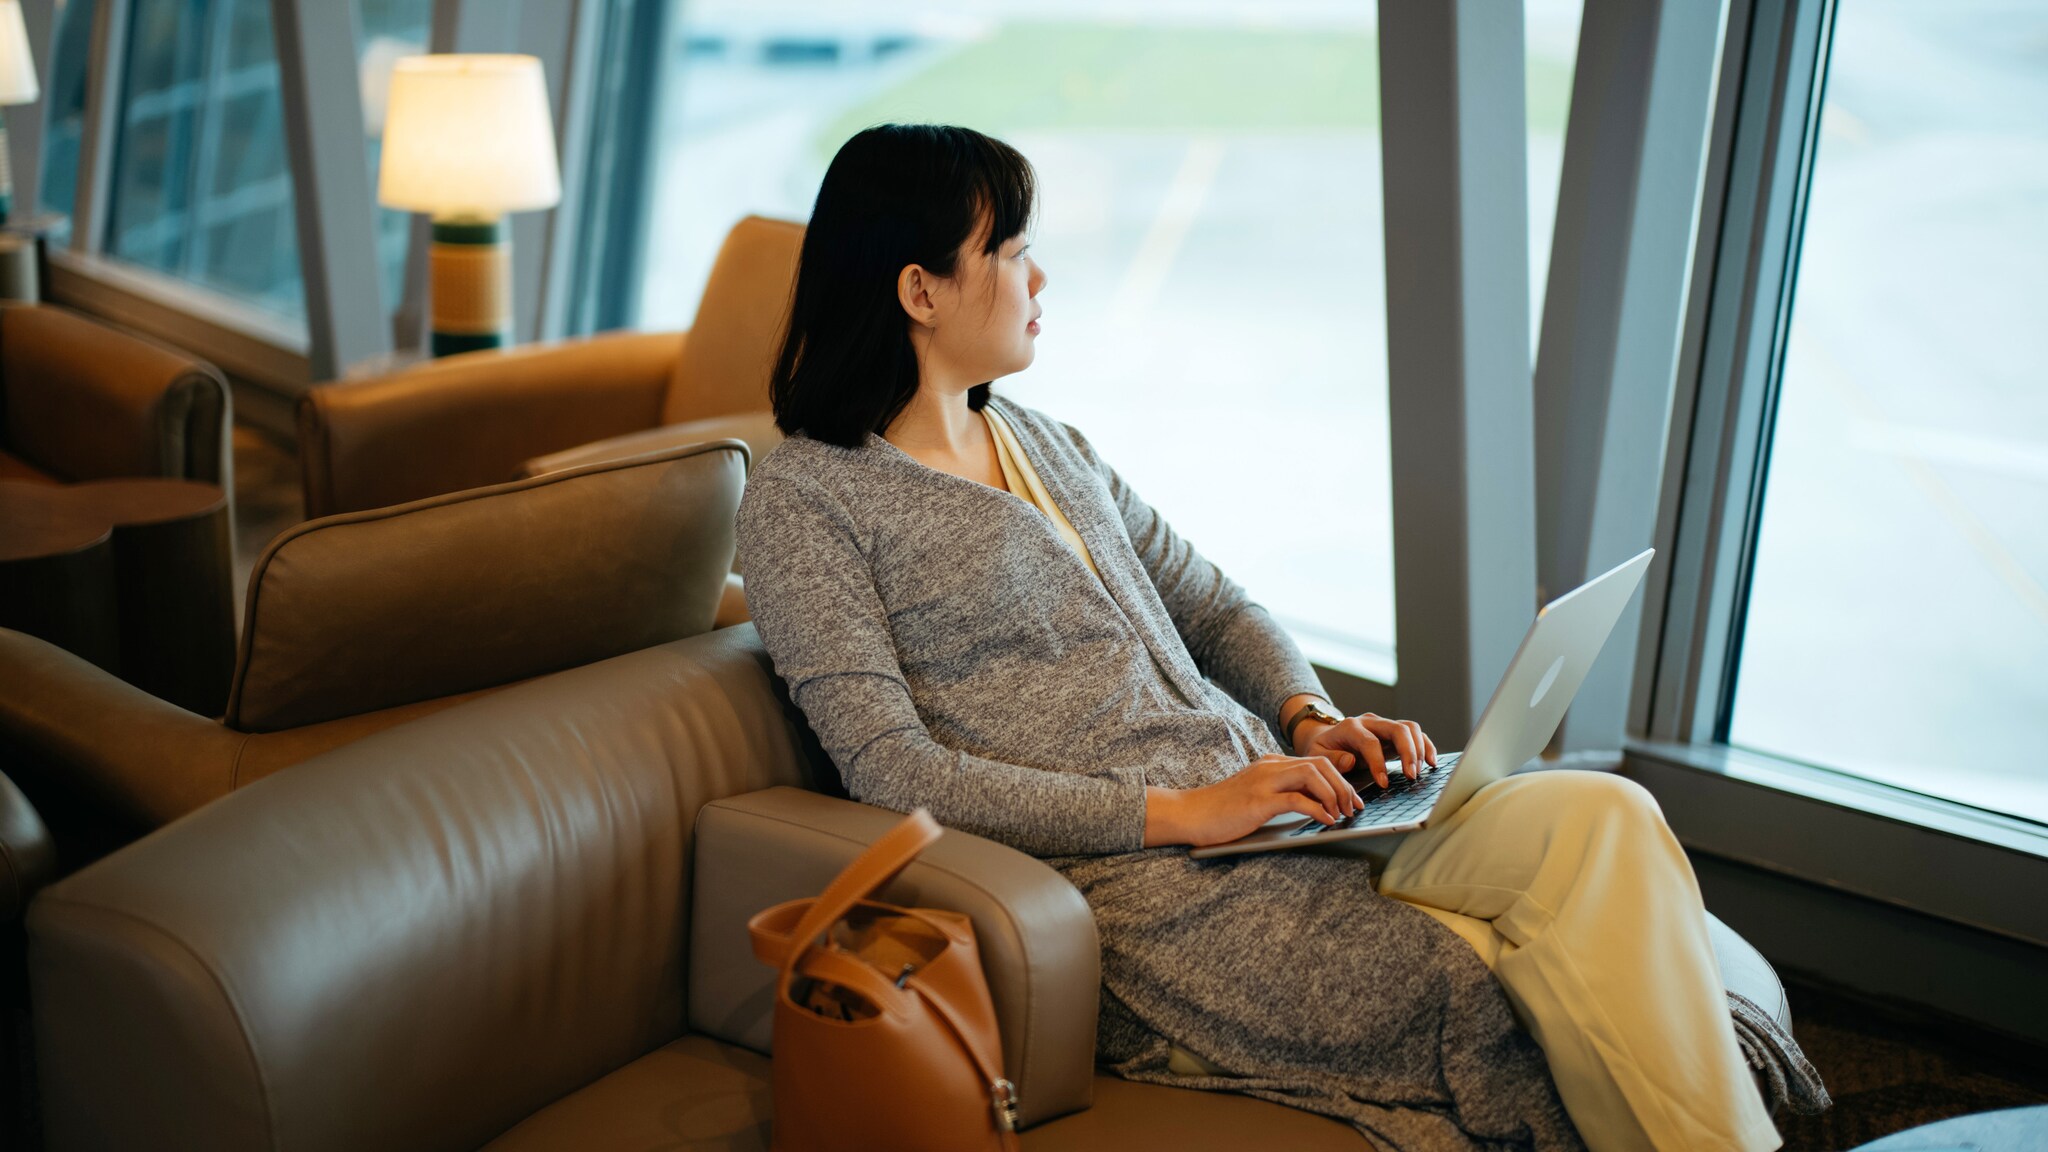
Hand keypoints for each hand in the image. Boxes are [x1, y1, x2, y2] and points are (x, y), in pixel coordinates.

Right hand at [1144, 754, 1364, 847]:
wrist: (1190, 813)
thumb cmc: (1222, 810)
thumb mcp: (1257, 796)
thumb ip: (1282, 794)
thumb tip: (1315, 807)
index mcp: (1271, 764)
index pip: (1316, 761)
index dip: (1340, 779)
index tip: (1351, 799)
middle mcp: (1270, 766)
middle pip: (1320, 764)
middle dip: (1343, 786)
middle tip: (1353, 808)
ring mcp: (1264, 781)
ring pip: (1313, 775)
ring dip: (1335, 795)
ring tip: (1342, 814)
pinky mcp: (1258, 800)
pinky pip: (1297, 799)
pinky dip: (1317, 809)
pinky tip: (1325, 821)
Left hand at [1296, 713, 1437, 788]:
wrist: (1326, 738)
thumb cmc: (1323, 749)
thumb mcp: (1318, 755)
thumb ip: (1332, 759)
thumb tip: (1351, 760)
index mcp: (1350, 727)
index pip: (1370, 742)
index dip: (1378, 763)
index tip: (1384, 784)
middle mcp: (1370, 722)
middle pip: (1397, 729)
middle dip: (1408, 752)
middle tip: (1411, 776)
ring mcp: (1384, 725)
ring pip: (1409, 728)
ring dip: (1419, 749)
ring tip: (1419, 772)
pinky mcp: (1394, 733)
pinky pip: (1415, 734)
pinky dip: (1426, 746)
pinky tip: (1431, 762)